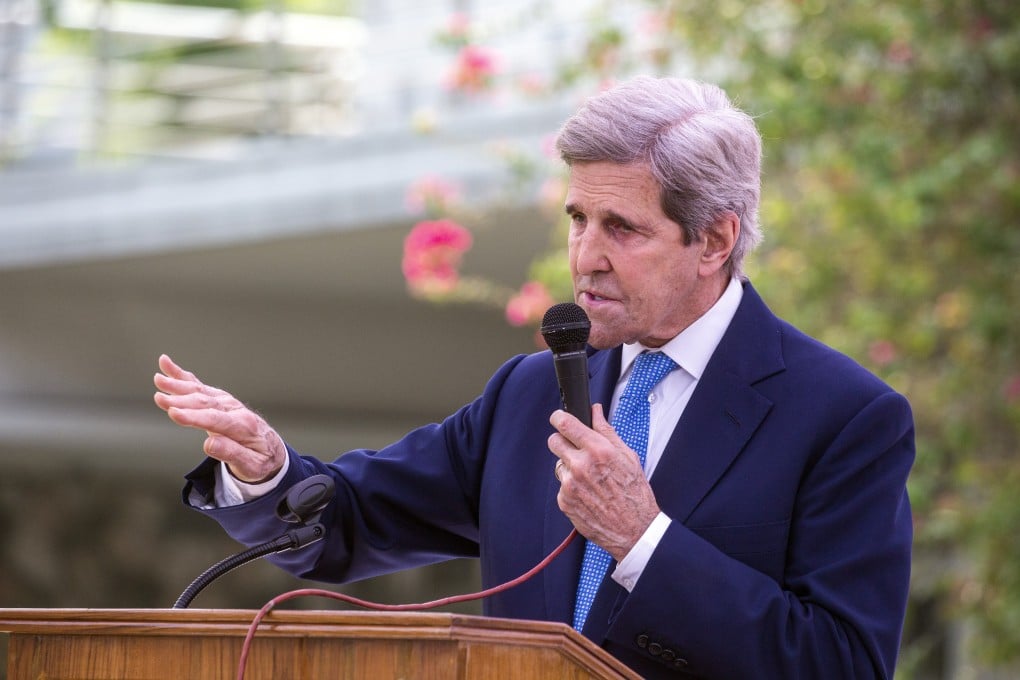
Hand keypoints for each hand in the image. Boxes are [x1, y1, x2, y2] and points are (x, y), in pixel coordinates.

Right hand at [153, 354, 286, 482]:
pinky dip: (182, 375)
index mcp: (243, 426)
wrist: (271, 451)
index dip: (194, 417)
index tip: (174, 413)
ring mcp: (226, 402)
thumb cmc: (260, 460)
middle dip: (181, 399)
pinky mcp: (219, 400)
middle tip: (159, 398)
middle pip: (205, 402)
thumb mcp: (251, 465)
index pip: (215, 420)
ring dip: (179, 384)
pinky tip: (167, 365)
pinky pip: (199, 385)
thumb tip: (209, 444)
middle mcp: (234, 409)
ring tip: (159, 379)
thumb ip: (231, 454)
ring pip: (200, 390)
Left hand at [548, 404, 660, 560]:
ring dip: (570, 467)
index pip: (565, 424)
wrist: (634, 529)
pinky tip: (589, 494)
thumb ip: (606, 431)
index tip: (559, 417)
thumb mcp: (627, 456)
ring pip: (559, 465)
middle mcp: (581, 466)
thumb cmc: (634, 493)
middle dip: (563, 441)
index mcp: (598, 451)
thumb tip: (595, 411)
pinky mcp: (564, 501)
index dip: (559, 417)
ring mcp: (570, 484)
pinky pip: (562, 485)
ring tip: (590, 479)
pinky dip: (572, 487)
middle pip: (554, 441)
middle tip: (575, 449)